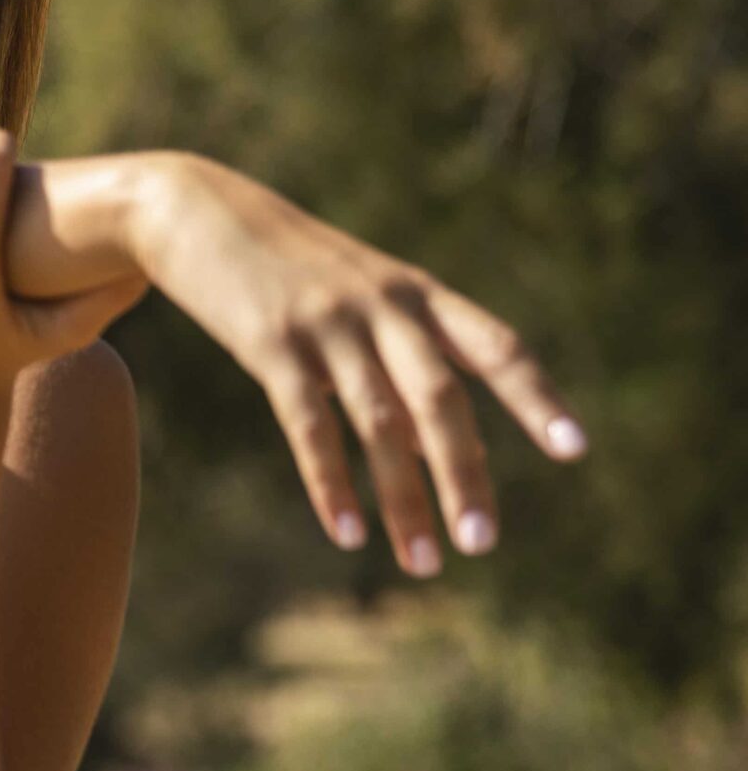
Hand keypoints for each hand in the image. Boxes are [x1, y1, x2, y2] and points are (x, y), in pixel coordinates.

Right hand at [132, 152, 588, 574]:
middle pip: (441, 398)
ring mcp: (326, 324)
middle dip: (465, 474)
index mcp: (417, 293)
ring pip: (380, 423)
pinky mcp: (269, 343)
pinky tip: (347, 533)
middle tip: (482, 543)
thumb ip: (402, 354)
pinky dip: (331, 484)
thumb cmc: (286, 265)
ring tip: (423, 560)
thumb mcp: (359, 293)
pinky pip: (308, 425)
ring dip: (405, 498)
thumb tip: (436, 444)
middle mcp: (382, 307)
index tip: (575, 451)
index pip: (497, 347)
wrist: (196, 209)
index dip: (537, 398)